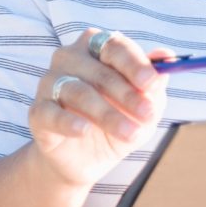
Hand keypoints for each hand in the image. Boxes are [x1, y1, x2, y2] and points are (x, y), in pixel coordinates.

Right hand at [27, 29, 173, 193]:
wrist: (85, 159)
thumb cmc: (116, 122)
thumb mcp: (143, 106)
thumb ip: (154, 82)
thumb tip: (167, 56)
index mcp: (97, 47)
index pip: (116, 47)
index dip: (136, 65)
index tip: (153, 84)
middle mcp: (70, 58)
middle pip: (100, 71)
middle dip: (127, 95)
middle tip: (148, 116)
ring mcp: (50, 83)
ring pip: (79, 92)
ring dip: (107, 114)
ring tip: (130, 134)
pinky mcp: (38, 111)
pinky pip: (51, 113)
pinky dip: (68, 121)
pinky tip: (84, 130)